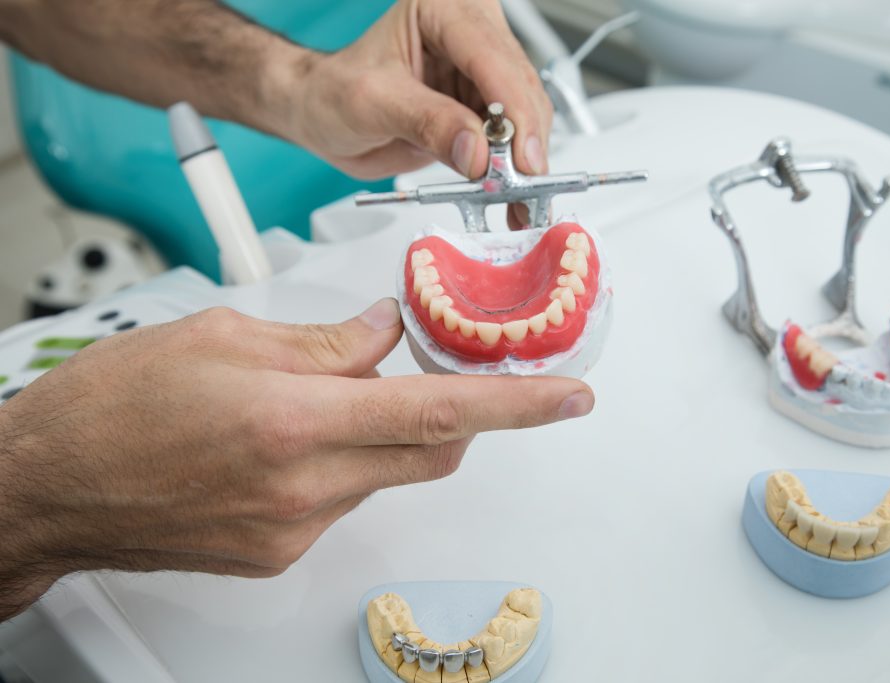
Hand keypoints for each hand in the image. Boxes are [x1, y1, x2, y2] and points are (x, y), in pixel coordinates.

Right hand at [0, 299, 591, 618]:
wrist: (51, 485)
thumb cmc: (116, 405)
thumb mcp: (224, 335)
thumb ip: (324, 341)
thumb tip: (385, 334)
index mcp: (294, 420)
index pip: (440, 412)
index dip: (518, 404)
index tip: (569, 396)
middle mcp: (304, 487)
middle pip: (431, 451)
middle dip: (453, 412)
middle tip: (430, 369)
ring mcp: (293, 529)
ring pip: (385, 473)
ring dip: (379, 431)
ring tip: (310, 400)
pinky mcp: (278, 552)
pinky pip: (344, 500)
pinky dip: (341, 462)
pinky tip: (285, 440)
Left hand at [282, 0, 552, 182]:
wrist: (321, 112)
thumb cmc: (333, 90)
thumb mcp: (372, 103)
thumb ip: (427, 123)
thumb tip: (476, 151)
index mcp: (442, 9)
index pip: (491, 57)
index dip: (513, 110)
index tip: (520, 157)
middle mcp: (470, 32)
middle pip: (519, 87)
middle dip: (524, 141)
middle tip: (519, 186)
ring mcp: (481, 71)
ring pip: (526, 115)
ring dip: (524, 161)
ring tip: (515, 197)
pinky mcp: (483, 105)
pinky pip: (513, 137)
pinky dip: (513, 169)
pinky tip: (508, 191)